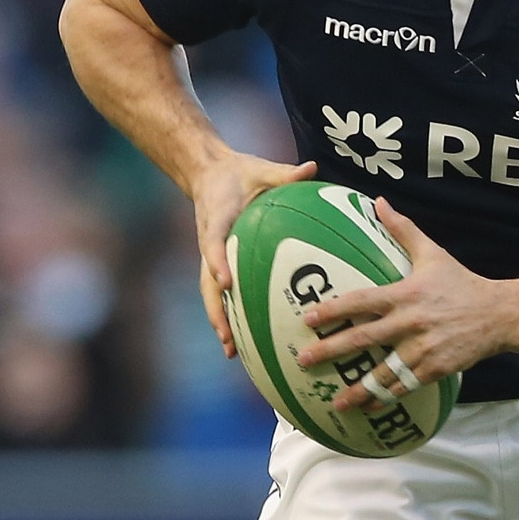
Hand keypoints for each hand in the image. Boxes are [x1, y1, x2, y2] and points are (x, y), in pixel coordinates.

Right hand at [193, 149, 316, 354]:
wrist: (209, 174)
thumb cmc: (239, 173)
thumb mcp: (261, 169)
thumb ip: (285, 173)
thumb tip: (310, 168)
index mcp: (216, 219)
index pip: (213, 243)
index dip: (217, 261)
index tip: (225, 280)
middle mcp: (209, 244)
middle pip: (208, 283)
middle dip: (216, 310)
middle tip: (227, 337)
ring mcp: (211, 257)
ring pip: (212, 294)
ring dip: (221, 321)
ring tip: (232, 351)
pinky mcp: (218, 263)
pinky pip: (223, 292)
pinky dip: (230, 315)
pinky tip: (245, 340)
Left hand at [297, 197, 508, 409]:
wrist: (498, 315)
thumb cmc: (460, 282)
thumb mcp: (432, 253)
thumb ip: (402, 229)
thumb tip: (378, 202)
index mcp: (405, 294)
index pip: (362, 301)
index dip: (334, 310)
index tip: (309, 318)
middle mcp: (411, 322)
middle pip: (364, 338)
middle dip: (332, 351)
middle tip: (304, 360)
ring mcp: (423, 349)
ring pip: (383, 372)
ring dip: (358, 389)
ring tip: (335, 403)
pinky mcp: (435, 369)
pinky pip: (405, 387)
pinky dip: (386, 399)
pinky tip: (368, 409)